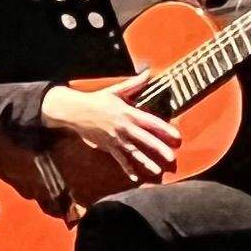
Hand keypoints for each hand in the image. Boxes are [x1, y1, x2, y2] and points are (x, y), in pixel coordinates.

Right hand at [46, 84, 181, 176]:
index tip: (177, 137)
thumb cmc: (96, 100)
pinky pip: (119, 159)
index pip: (151, 122)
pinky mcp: (107, 146)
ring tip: (157, 170)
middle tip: (172, 157)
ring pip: (134, 152)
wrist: (74, 111)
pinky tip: (135, 177)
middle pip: (145, 140)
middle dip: (159, 149)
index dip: (165, 129)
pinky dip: (126, 168)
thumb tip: (147, 73)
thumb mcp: (115, 90)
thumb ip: (134, 84)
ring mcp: (115, 139)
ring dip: (146, 162)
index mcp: (128, 113)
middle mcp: (124, 128)